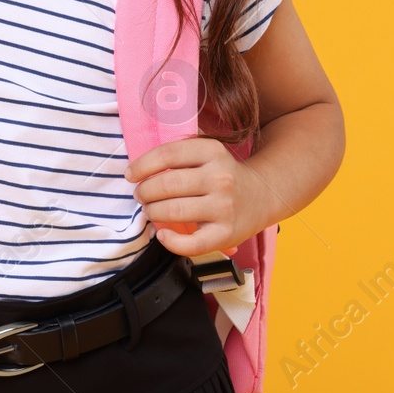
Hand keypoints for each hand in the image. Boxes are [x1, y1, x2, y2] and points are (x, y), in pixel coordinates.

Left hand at [125, 136, 266, 257]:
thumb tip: (141, 155)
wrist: (263, 195)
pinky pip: (192, 244)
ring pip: (174, 211)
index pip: (168, 154)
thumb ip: (181, 148)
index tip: (131, 175)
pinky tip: (162, 234)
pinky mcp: (226, 234)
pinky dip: (170, 242)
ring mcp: (224, 207)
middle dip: (145, 192)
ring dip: (152, 212)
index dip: (142, 165)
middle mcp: (220, 178)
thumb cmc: (224, 173)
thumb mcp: (209, 150)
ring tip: (150, 211)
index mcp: (213, 152)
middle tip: (141, 196)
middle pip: (167, 185)